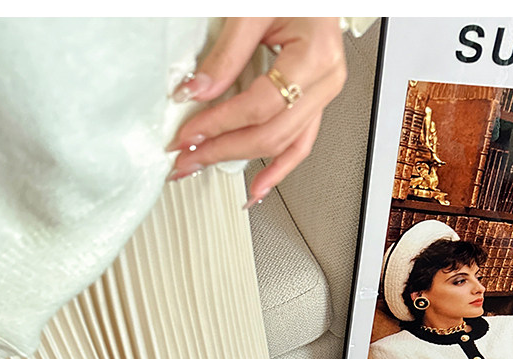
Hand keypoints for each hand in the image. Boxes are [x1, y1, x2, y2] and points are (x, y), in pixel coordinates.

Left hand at [167, 18, 346, 204]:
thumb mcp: (253, 12)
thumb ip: (226, 54)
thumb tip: (198, 91)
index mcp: (315, 56)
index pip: (259, 106)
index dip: (219, 123)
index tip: (189, 131)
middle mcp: (325, 80)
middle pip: (270, 133)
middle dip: (222, 149)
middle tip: (187, 156)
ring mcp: (324, 93)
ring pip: (284, 145)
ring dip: (241, 161)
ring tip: (206, 167)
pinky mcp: (315, 100)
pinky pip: (300, 144)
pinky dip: (278, 168)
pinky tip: (258, 188)